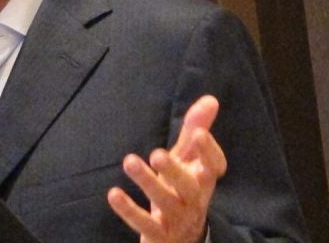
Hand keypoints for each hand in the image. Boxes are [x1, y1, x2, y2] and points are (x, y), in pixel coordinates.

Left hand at [107, 95, 226, 242]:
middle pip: (189, 187)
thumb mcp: (188, 160)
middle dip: (174, 170)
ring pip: (165, 203)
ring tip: (129, 161)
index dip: (209, 151)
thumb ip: (196, 130)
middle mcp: (193, 200)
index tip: (199, 133)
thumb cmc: (182, 189)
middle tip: (157, 153)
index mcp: (202, 180)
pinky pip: (145, 224)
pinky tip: (113, 194)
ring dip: (147, 183)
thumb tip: (210, 99)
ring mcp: (177, 219)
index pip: (215, 167)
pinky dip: (129, 210)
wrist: (183, 238)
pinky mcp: (159, 235)